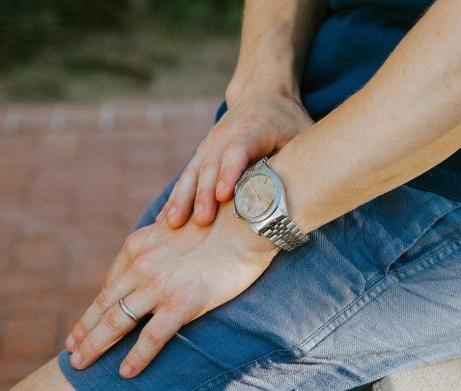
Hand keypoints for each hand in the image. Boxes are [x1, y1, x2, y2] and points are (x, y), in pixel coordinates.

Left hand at [65, 204, 277, 377]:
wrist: (249, 219)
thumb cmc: (222, 223)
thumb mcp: (179, 228)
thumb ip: (160, 243)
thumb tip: (154, 253)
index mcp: (138, 245)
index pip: (110, 284)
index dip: (94, 310)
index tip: (83, 327)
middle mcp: (142, 264)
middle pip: (103, 305)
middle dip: (83, 331)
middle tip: (70, 352)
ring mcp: (159, 284)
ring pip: (116, 322)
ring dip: (94, 346)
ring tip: (79, 365)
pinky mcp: (182, 302)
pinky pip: (152, 336)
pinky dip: (136, 357)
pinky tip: (124, 373)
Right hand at [157, 88, 313, 228]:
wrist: (262, 92)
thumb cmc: (287, 121)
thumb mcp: (302, 133)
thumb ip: (298, 159)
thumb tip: (301, 195)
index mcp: (253, 128)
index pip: (238, 150)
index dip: (230, 172)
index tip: (223, 195)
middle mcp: (225, 135)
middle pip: (210, 167)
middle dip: (203, 195)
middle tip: (200, 221)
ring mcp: (209, 146)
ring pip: (192, 174)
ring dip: (182, 200)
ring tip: (173, 225)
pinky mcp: (201, 156)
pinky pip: (185, 180)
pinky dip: (174, 200)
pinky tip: (164, 222)